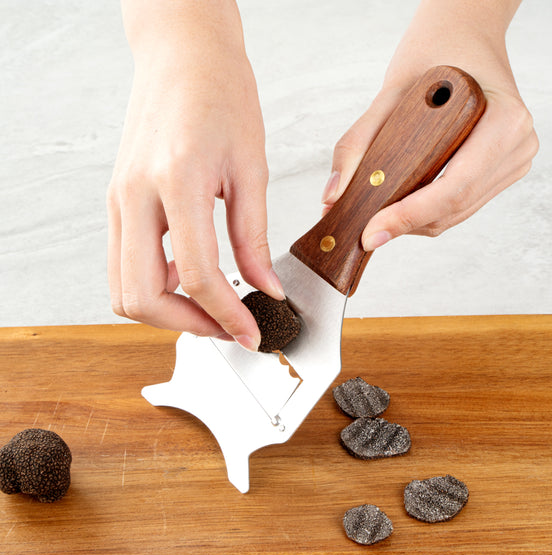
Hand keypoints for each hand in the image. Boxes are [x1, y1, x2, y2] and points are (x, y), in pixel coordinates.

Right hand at [107, 0, 282, 350]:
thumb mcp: (251, 167)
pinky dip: (152, 285)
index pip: (196, 275)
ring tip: (210, 307)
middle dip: (187, 325)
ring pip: (123, 288)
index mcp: (176, 182)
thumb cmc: (221, 96)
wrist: (183, 56)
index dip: (226, 315)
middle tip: (227, 326)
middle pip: (141, 297)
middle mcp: (134, 196)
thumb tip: (264, 287)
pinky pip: (123, 264)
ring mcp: (118, 200)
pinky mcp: (116, 201)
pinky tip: (187, 279)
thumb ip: (254, 236)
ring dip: (166, 310)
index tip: (250, 332)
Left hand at [321, 0, 538, 250]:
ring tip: (379, 215)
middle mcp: (517, 146)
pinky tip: (402, 203)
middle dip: (404, 224)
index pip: (453, 188)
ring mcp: (513, 162)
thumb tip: (334, 197)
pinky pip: (459, 207)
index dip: (409, 216)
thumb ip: (357, 145)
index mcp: (504, 122)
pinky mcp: (502, 173)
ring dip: (413, 222)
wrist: (464, 38)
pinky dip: (425, 211)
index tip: (371, 233)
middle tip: (363, 229)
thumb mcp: (390, 93)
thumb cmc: (435, 54)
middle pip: (452, 210)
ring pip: (454, 216)